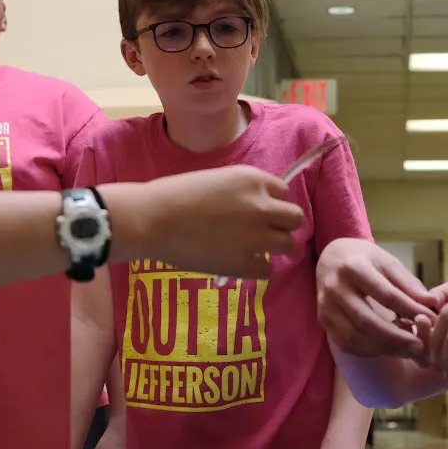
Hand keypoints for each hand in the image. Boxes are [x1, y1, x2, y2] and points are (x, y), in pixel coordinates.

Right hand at [115, 166, 302, 278]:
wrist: (152, 219)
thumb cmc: (175, 194)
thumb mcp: (217, 180)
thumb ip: (243, 192)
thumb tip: (258, 207)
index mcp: (252, 179)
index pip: (283, 192)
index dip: (270, 202)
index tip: (255, 210)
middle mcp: (261, 205)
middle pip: (294, 218)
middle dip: (280, 224)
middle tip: (260, 231)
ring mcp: (256, 236)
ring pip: (287, 244)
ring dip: (271, 246)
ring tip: (248, 247)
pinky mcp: (245, 263)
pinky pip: (267, 269)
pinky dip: (255, 267)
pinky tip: (236, 261)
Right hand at [317, 238, 438, 357]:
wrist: (331, 258)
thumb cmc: (365, 259)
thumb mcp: (388, 262)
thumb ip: (409, 284)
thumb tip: (433, 303)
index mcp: (353, 267)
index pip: (385, 294)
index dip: (409, 310)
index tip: (430, 320)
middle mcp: (334, 288)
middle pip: (366, 321)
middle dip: (396, 338)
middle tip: (419, 346)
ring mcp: (326, 306)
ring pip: (355, 337)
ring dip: (384, 348)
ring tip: (406, 349)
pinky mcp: (324, 321)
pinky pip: (347, 343)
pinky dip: (369, 351)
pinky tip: (387, 348)